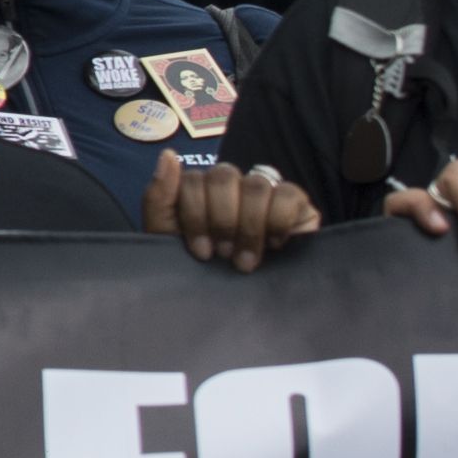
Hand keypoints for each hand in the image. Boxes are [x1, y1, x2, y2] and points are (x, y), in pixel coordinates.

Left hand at [141, 151, 318, 270]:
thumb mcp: (167, 236)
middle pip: (224, 176)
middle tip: (224, 253)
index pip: (194, 179)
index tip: (201, 251)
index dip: (195, 215)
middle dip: (221, 220)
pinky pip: (289, 194)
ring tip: (245, 257)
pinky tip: (273, 243)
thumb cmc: (199, 268)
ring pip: (255, 184)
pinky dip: (278, 220)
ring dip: (248, 225)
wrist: (232, 303)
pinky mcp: (298, 205)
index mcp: (200, 188)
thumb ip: (159, 196)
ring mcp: (265, 192)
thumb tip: (168, 154)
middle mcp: (233, 185)